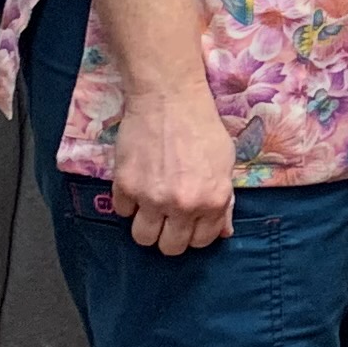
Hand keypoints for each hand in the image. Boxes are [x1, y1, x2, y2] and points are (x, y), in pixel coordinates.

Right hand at [110, 92, 238, 253]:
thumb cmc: (202, 126)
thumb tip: (223, 231)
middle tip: (167, 218)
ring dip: (146, 226)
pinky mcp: (125, 186)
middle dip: (169, 235)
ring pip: (143, 238)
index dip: (194, 233)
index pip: (201, 241)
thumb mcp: (225, 163)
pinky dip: (128, 202)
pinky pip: (122, 212)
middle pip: (170, 248)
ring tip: (150, 207)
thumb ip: (224, 201)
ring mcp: (152, 198)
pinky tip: (137, 185)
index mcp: (213, 201)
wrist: (169, 98)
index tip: (189, 223)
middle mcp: (183, 205)